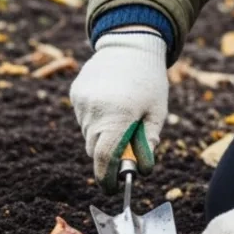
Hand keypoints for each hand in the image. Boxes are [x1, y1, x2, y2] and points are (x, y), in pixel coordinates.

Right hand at [69, 28, 167, 192]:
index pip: (105, 158)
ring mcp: (82, 102)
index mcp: (118, 117)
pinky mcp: (75, 93)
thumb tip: (142, 170)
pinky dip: (95, 118)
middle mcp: (95, 111)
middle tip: (124, 152)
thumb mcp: (157, 112)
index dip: (106, 177)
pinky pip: (83, 117)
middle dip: (107, 157)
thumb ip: (148, 142)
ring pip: (88, 133)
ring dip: (102, 135)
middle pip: (94, 149)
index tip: (111, 189)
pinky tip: (110, 103)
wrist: (130, 44)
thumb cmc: (150, 81)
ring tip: (120, 116)